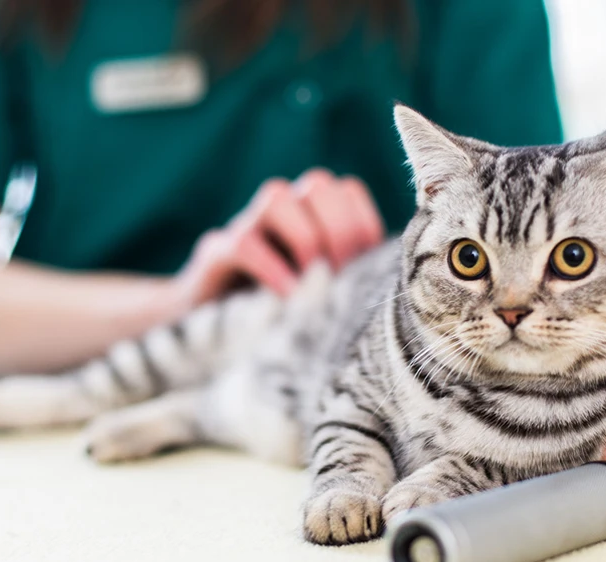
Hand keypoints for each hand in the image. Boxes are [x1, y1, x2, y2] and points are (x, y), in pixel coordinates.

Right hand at [175, 169, 384, 304]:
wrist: (215, 333)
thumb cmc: (285, 310)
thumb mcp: (326, 289)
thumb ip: (354, 275)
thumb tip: (390, 278)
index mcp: (312, 213)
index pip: (349, 193)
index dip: (364, 229)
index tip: (368, 274)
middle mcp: (280, 208)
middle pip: (317, 184)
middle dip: (340, 231)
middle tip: (344, 277)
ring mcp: (244, 225)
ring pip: (276, 196)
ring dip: (305, 239)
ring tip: (313, 281)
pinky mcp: (215, 252)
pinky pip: (243, 241)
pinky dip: (272, 268)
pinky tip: (288, 296)